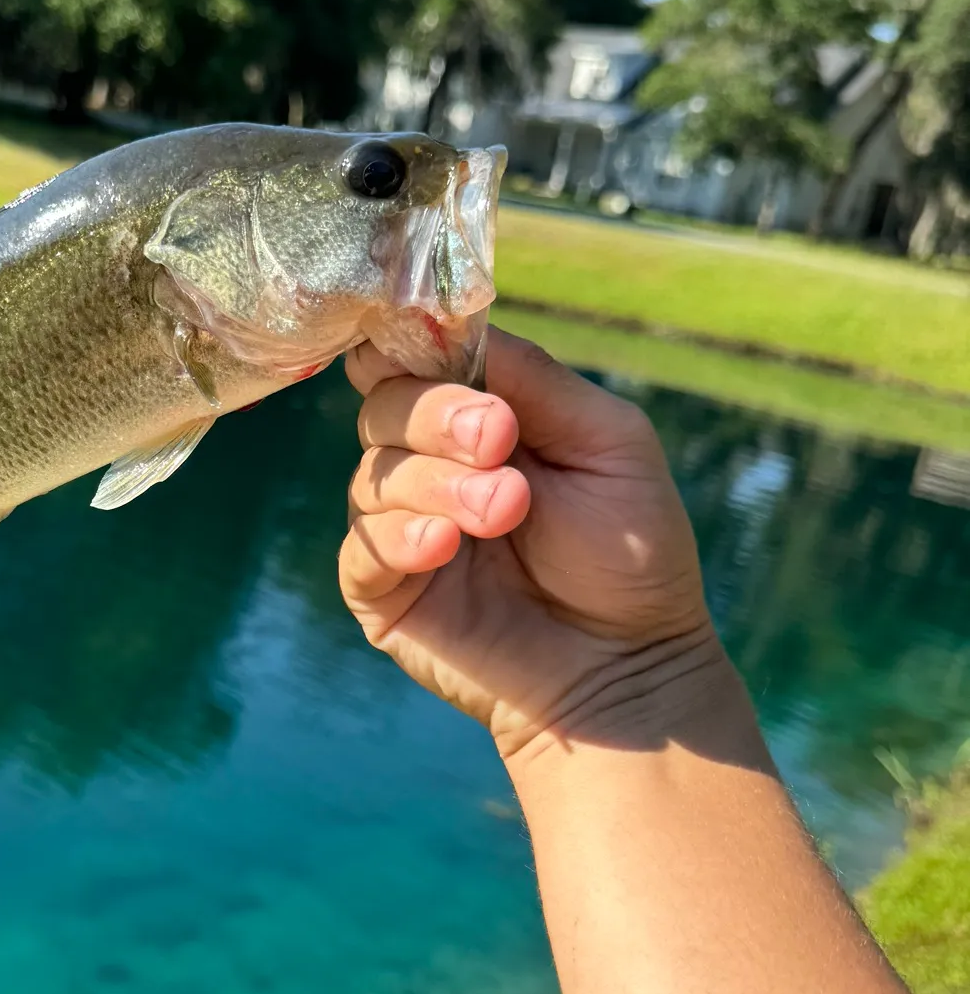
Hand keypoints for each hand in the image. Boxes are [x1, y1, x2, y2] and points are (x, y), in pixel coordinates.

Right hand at [339, 328, 726, 763]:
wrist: (630, 667)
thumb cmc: (631, 553)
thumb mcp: (608, 439)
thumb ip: (534, 377)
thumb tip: (452, 326)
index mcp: (477, 418)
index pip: (413, 360)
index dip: (410, 346)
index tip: (432, 350)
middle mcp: (429, 465)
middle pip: (383, 405)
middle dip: (436, 415)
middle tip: (500, 442)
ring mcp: (401, 528)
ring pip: (372, 474)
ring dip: (438, 483)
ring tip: (507, 511)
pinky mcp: (384, 593)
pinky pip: (361, 547)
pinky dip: (399, 536)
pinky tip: (445, 546)